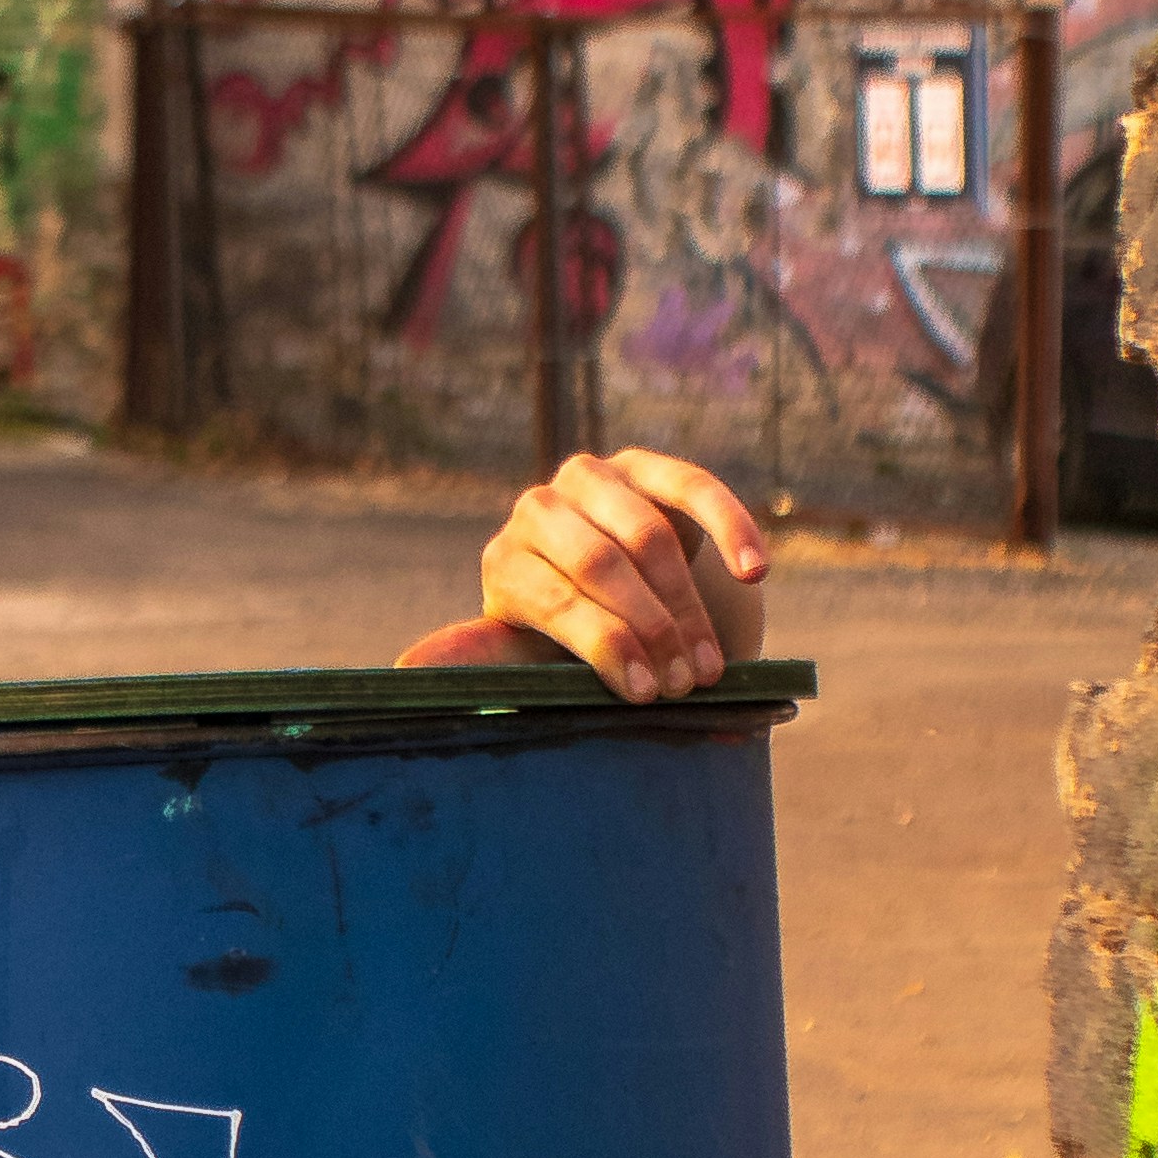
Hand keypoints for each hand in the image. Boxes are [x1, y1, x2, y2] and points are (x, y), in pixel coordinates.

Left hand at [396, 449, 768, 703]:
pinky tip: (754, 572)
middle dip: (650, 627)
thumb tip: (403, 674)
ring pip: (649, 534)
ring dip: (688, 602)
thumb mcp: (530, 657)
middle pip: (602, 562)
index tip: (642, 693)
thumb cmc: (567, 638)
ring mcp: (593, 478)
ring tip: (714, 663)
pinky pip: (695, 487)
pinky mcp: (648, 464)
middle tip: (688, 682)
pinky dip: (731, 528)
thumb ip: (485, 663)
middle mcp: (539, 509)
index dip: (603, 645)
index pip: (555, 598)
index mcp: (505, 564)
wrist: (607, 589)